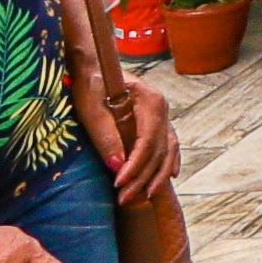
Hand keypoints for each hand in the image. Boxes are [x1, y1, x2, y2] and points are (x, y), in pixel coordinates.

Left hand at [94, 70, 181, 211]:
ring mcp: (162, 114)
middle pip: (158, 150)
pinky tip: (170, 176)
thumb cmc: (91, 83)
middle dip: (143, 177)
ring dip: (157, 175)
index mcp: (150, 101)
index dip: (135, 165)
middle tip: (125, 198)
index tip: (119, 183)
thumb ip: (105, 136)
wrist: (93, 64)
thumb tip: (117, 166)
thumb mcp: (92, 109)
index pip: (148, 141)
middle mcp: (162, 108)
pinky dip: (169, 161)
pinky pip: (169, 144)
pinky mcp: (156, 120)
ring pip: (167, 150)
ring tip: (145, 196)